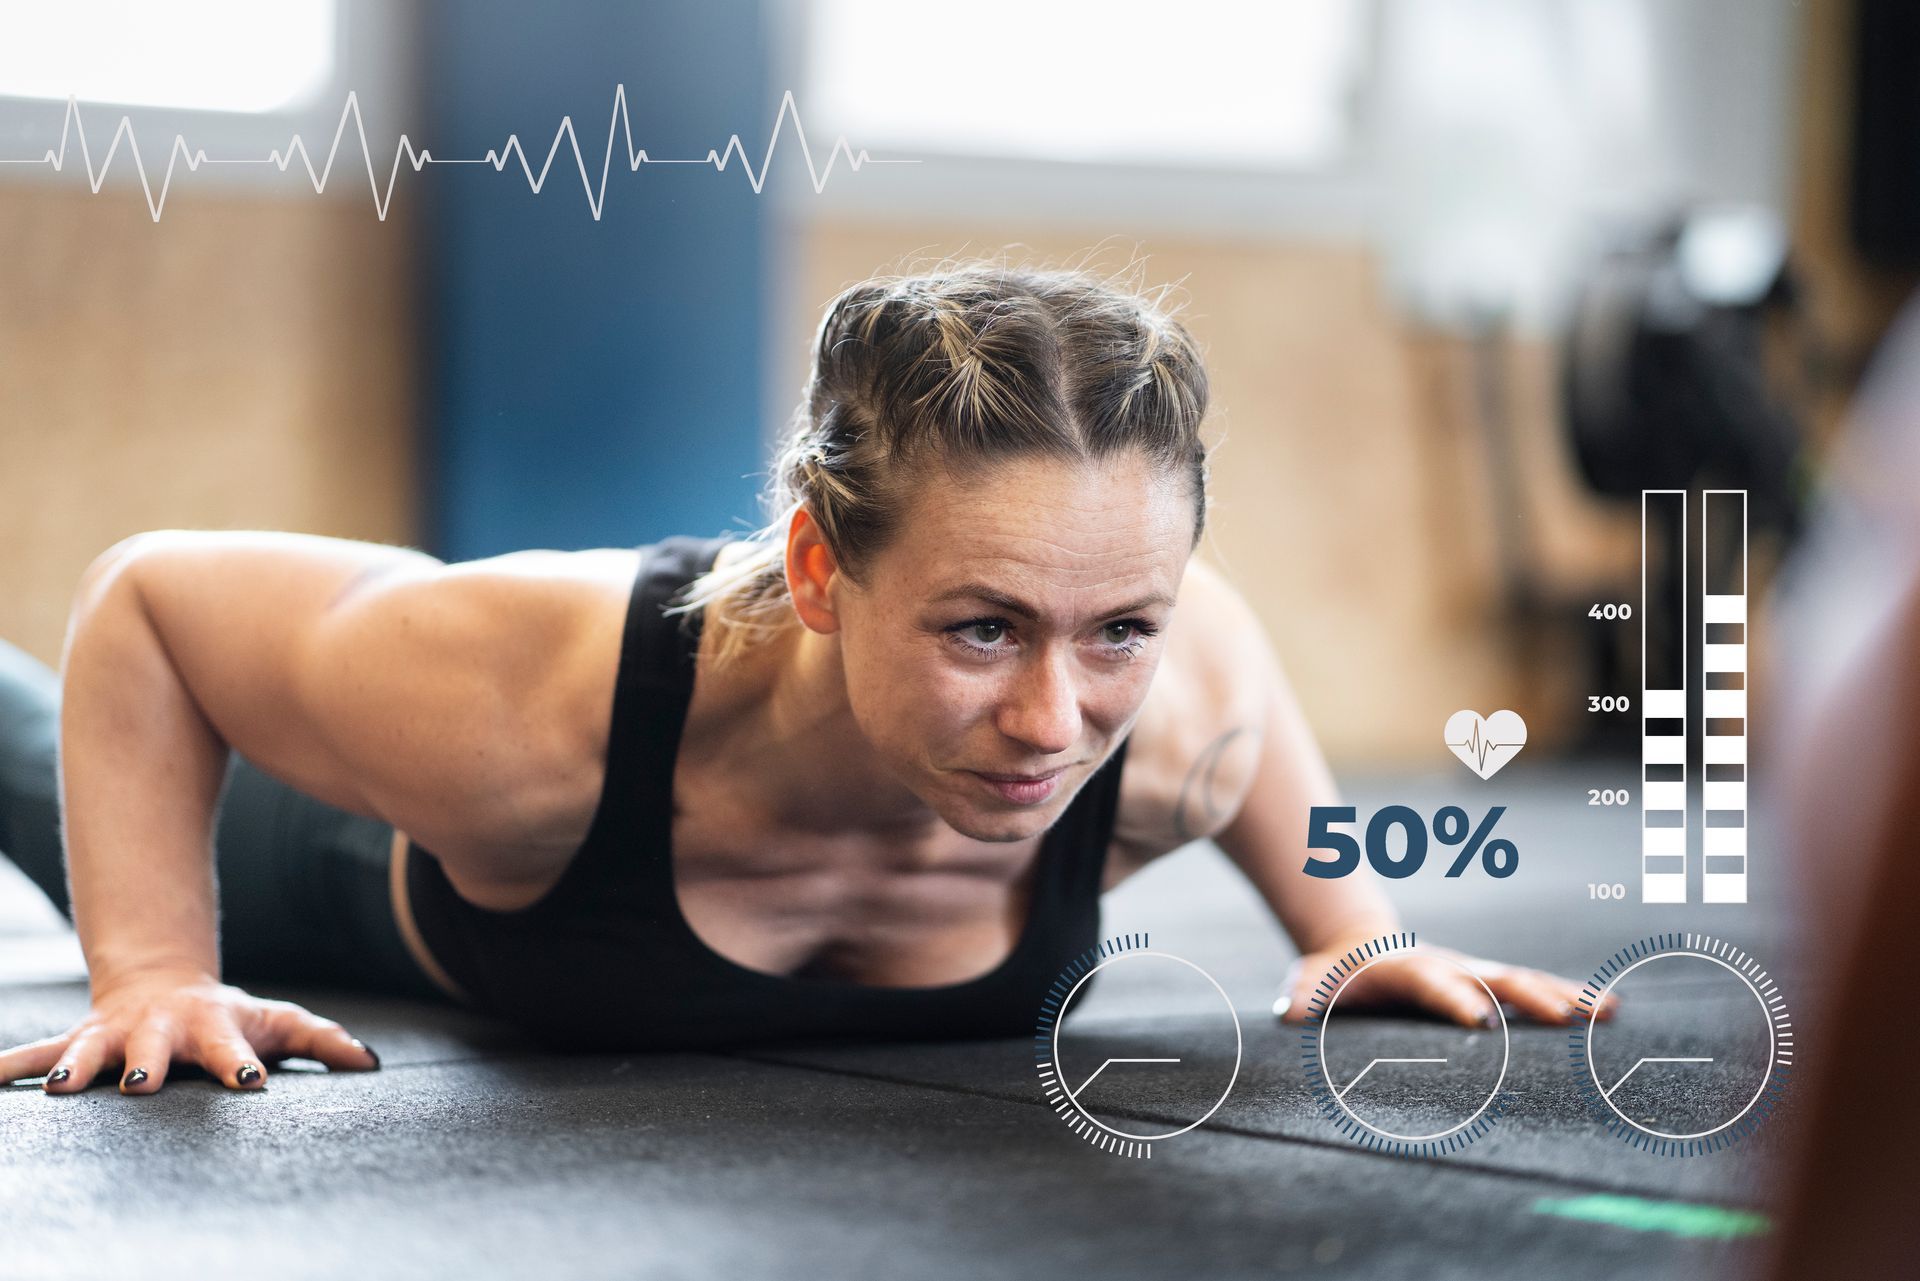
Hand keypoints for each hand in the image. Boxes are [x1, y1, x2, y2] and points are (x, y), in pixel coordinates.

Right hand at [0, 965, 381, 1094]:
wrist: (165, 982)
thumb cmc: (230, 1015)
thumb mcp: (278, 1020)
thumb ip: (323, 1041)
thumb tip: (370, 1064)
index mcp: (211, 1029)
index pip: (232, 1050)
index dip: (242, 1065)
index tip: (252, 1082)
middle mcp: (159, 1031)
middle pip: (153, 1049)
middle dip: (145, 1065)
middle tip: (140, 1084)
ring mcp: (115, 1034)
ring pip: (90, 1050)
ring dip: (75, 1068)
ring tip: (60, 1090)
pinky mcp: (78, 1039)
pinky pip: (36, 1053)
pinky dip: (11, 1067)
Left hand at [1271, 941, 1618, 1028]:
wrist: (1357, 946)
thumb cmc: (1334, 975)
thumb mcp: (1311, 983)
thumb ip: (1304, 995)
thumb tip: (1288, 1012)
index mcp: (1409, 969)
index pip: (1435, 985)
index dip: (1456, 1001)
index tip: (1482, 1022)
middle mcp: (1451, 966)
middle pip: (1495, 980)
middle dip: (1529, 997)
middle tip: (1565, 1019)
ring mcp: (1475, 972)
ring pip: (1526, 981)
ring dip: (1566, 996)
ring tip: (1608, 1012)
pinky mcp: (1490, 981)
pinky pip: (1536, 988)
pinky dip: (1572, 997)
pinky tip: (1610, 1010)